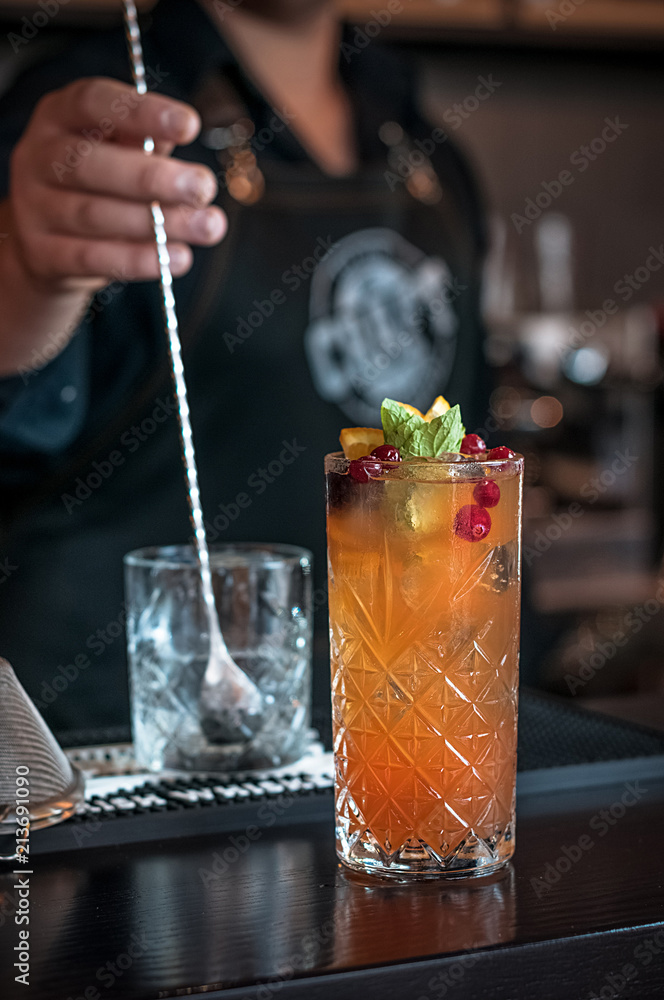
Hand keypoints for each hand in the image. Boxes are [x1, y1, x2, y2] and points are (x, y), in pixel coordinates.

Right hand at [7, 77, 225, 291]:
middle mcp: (37, 157)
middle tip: (203, 187)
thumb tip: (185, 149)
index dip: (142, 112)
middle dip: (152, 177)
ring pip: (95, 215)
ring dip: (158, 224)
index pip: (93, 102)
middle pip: (89, 164)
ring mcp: (34, 208)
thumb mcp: (116, 152)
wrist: (46, 244)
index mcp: (58, 116)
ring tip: (207, 227)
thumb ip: (145, 144)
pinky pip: (93, 258)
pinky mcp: (42, 255)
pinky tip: (178, 257)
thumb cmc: (95, 186)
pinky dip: (139, 260)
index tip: (190, 125)